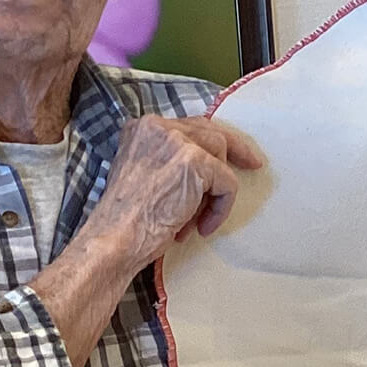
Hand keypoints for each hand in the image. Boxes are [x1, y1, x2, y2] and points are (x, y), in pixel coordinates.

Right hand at [85, 116, 263, 278]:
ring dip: (216, 192)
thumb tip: (208, 163)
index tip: (233, 154)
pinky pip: (227, 183)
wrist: (114, 240)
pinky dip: (220, 208)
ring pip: (221, 158)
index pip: (189, 126)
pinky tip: (202, 227)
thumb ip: (168, 160)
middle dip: (234, 151)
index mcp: (142, 128)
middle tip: (251, 165)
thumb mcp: (143, 175)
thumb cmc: (127, 220)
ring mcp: (176, 141)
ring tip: (198, 220)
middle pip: (211, 132)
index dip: (212, 142)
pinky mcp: (194, 161)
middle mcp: (158, 126)